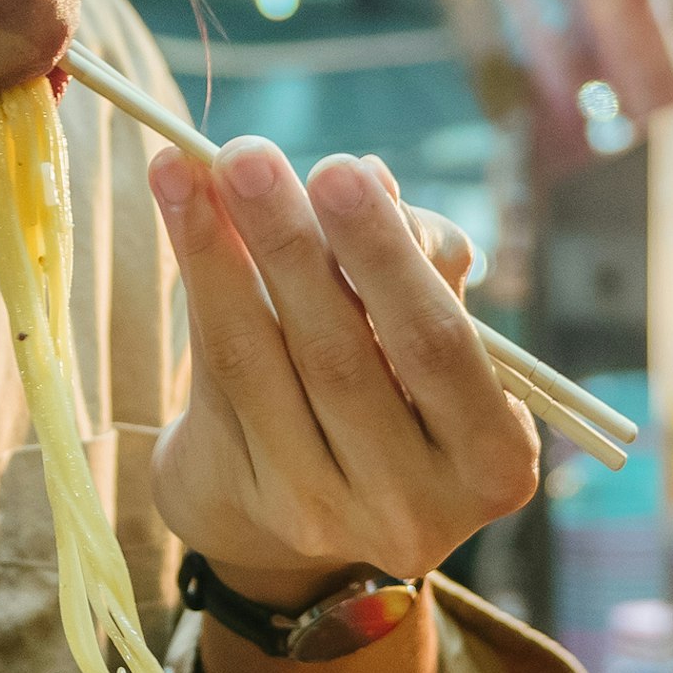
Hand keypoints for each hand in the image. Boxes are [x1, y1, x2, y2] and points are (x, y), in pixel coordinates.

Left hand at [148, 141, 539, 602]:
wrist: (311, 496)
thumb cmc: (396, 385)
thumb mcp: (430, 335)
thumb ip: (418, 263)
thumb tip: (370, 178)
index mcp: (494, 461)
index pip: (438, 346)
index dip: (386, 257)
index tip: (341, 169)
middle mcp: (416, 505)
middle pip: (342, 356)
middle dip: (291, 244)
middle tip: (247, 156)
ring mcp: (328, 517)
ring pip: (262, 363)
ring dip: (220, 251)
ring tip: (185, 167)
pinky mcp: (250, 500)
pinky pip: (216, 374)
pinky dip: (196, 280)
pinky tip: (178, 206)